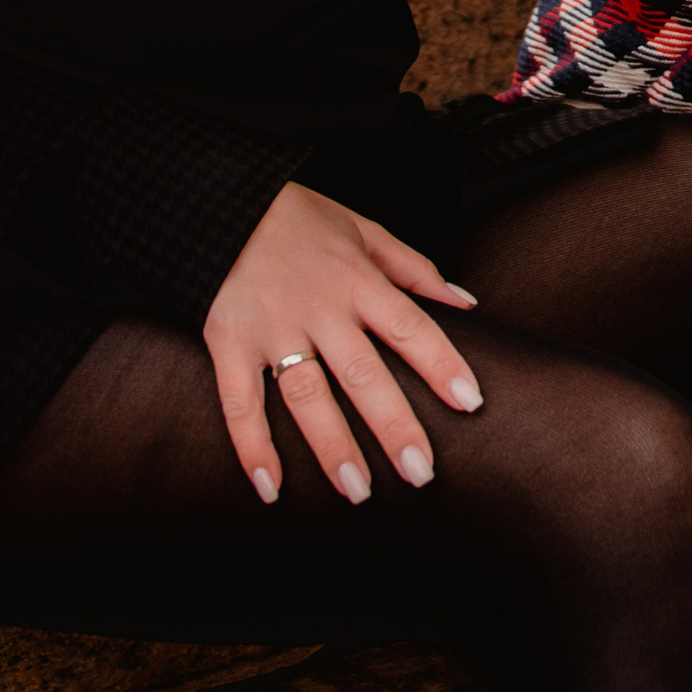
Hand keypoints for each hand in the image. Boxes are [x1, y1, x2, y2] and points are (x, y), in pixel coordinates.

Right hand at [201, 181, 483, 506]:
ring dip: (332, 448)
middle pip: (363, 374)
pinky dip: (252, 447)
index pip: (410, 327)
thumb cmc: (300, 219)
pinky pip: (239, 403)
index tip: (471, 403)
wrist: (220, 200)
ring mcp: (271, 328)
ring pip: (306, 396)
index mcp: (358, 279)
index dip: (442, 365)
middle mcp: (318, 307)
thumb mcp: (364, 229)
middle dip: (394, 426)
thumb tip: (466, 304)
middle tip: (420, 474)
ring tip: (358, 492)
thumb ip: (415, 269)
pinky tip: (270, 488)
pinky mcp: (227, 342)